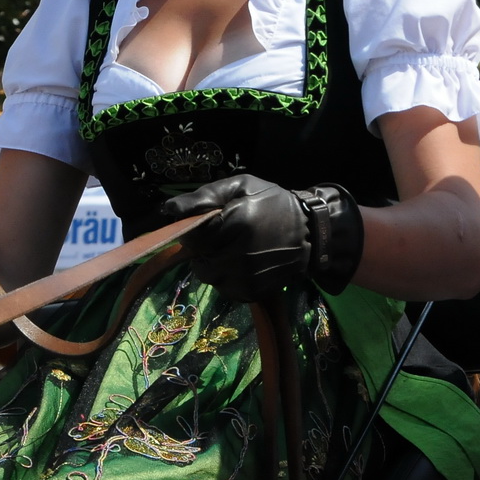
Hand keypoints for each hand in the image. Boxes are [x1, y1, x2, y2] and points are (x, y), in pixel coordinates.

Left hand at [161, 174, 362, 300]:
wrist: (312, 233)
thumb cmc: (273, 204)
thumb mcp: (242, 187)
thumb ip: (204, 196)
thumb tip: (168, 209)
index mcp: (237, 223)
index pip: (193, 236)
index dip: (196, 231)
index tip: (210, 225)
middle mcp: (240, 255)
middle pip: (198, 260)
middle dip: (205, 249)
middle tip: (223, 238)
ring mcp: (247, 277)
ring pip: (209, 277)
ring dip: (214, 265)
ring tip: (234, 251)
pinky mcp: (252, 292)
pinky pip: (224, 289)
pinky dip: (227, 279)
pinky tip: (242, 265)